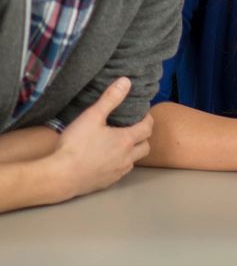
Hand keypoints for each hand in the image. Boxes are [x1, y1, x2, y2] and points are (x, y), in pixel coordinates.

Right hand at [52, 77, 153, 199]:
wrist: (60, 176)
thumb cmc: (76, 144)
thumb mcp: (92, 116)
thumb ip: (110, 98)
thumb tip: (126, 81)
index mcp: (125, 141)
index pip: (147, 128)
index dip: (147, 119)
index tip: (143, 113)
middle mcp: (125, 159)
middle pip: (145, 147)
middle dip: (143, 137)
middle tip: (134, 128)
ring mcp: (116, 174)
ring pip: (133, 162)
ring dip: (132, 152)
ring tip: (121, 143)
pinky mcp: (106, 184)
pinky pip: (120, 173)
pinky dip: (120, 164)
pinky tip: (108, 159)